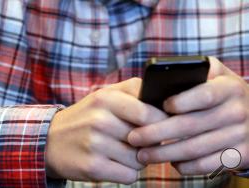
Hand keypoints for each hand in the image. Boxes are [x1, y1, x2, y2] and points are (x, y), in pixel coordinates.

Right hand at [45, 78, 166, 183]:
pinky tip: (114, 162)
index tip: (163, 125)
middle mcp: (100, 120)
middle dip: (150, 142)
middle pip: (147, 138)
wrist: (51, 140)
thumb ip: (134, 91)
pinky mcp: (92, 167)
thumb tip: (164, 103)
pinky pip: (129, 175)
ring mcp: (95, 144)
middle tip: (142, 140)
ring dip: (137, 158)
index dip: (161, 122)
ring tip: (123, 151)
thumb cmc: (87, 116)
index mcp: (106, 98)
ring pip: (140, 160)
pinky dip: (127, 172)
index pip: (147, 112)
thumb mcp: (106, 95)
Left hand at [128, 57, 248, 174]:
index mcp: (229, 88)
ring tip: (142, 154)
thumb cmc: (223, 92)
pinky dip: (185, 166)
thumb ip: (194, 71)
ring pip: (194, 149)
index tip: (159, 107)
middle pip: (190, 126)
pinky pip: (206, 165)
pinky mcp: (239, 155)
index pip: (203, 95)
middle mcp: (237, 112)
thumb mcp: (216, 74)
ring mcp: (240, 136)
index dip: (180, 102)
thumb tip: (161, 81)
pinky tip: (170, 162)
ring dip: (164, 154)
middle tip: (133, 138)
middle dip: (156, 134)